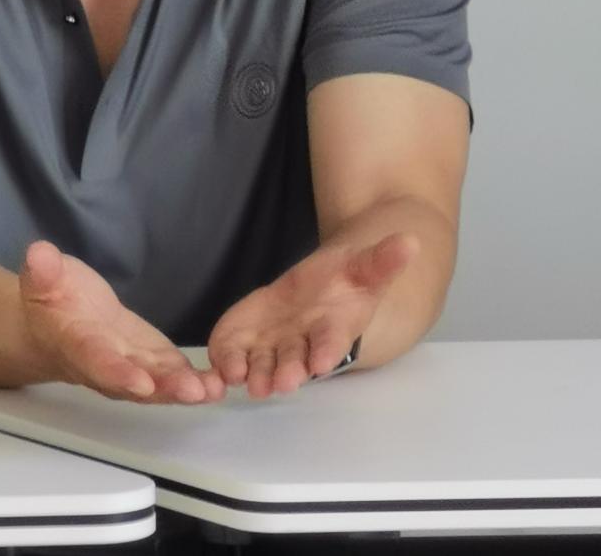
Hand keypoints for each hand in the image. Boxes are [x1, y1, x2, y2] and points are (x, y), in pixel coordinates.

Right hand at [18, 240, 225, 404]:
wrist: (60, 320)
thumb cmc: (51, 297)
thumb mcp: (42, 277)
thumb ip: (43, 270)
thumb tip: (39, 254)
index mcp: (76, 344)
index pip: (95, 361)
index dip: (116, 372)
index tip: (139, 381)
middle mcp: (105, 365)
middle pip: (133, 383)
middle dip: (162, 389)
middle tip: (191, 390)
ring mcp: (132, 366)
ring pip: (157, 384)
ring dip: (184, 389)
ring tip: (212, 390)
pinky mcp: (151, 361)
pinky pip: (172, 375)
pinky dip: (195, 382)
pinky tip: (219, 382)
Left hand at [205, 232, 416, 397]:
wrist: (322, 286)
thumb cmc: (347, 281)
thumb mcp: (366, 266)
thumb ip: (384, 259)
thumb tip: (411, 241)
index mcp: (334, 329)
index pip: (332, 343)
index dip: (327, 351)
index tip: (321, 362)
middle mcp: (303, 345)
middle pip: (294, 361)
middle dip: (286, 371)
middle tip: (278, 383)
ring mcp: (272, 344)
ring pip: (260, 363)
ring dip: (251, 372)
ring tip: (238, 379)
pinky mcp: (245, 338)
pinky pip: (232, 353)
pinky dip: (222, 361)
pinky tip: (213, 370)